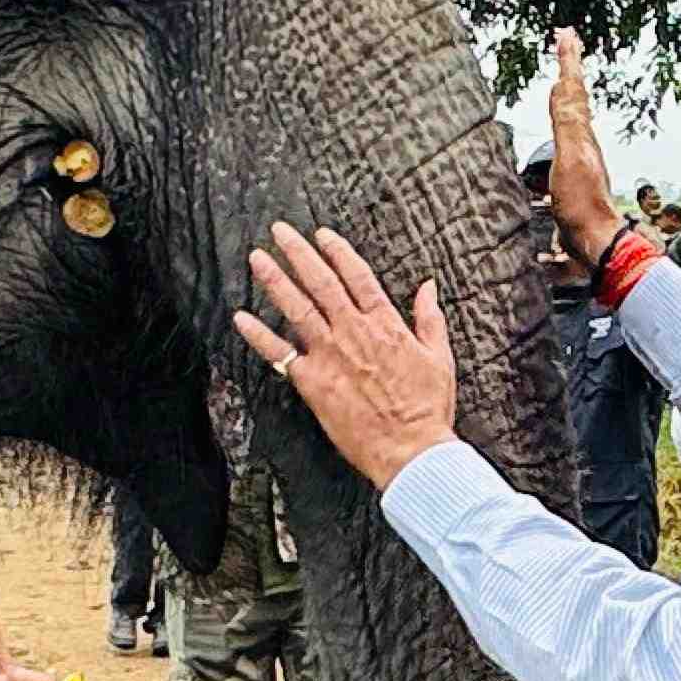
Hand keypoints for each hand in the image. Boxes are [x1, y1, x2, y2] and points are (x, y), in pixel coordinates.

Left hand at [235, 221, 457, 491]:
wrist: (410, 449)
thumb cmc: (428, 408)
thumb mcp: (440, 357)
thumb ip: (429, 317)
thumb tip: (428, 286)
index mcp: (386, 324)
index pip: (357, 275)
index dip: (337, 251)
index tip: (321, 234)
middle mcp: (354, 332)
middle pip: (321, 282)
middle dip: (299, 253)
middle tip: (280, 231)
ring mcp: (330, 355)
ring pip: (297, 308)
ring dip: (275, 280)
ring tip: (257, 259)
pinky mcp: (313, 382)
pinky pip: (279, 354)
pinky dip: (258, 335)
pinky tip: (241, 318)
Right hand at [545, 30, 622, 270]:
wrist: (593, 244)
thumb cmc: (581, 205)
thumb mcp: (570, 157)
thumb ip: (565, 122)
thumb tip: (560, 84)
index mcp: (582, 134)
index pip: (574, 89)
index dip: (569, 62)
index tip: (565, 34)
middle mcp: (583, 143)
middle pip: (576, 97)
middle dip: (570, 68)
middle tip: (566, 41)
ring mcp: (578, 160)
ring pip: (571, 117)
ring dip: (564, 94)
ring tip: (560, 77)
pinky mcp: (571, 179)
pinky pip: (564, 140)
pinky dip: (558, 125)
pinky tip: (556, 128)